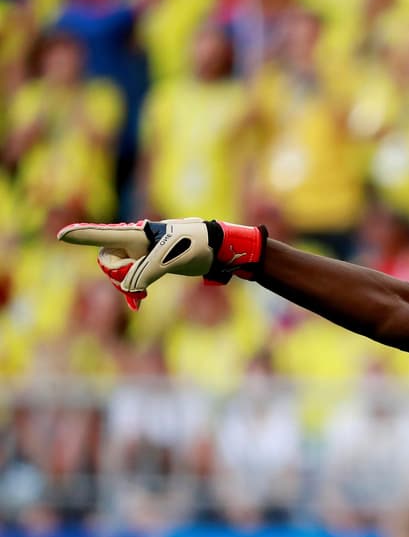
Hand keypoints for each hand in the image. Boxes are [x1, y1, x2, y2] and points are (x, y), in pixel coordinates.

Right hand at [57, 218, 266, 309]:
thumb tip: (129, 288)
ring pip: (119, 273)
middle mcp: (135, 243)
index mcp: (138, 234)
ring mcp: (142, 255)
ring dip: (126, 286)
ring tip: (142, 297)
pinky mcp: (152, 266)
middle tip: (138, 285)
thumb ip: (147, 271)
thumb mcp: (173, 258)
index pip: (103, 234)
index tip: (62, 236)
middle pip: (108, 260)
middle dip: (117, 275)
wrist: (218, 248)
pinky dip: (133, 290)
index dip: (82, 235)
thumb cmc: (196, 245)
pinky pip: (132, 280)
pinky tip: (140, 302)